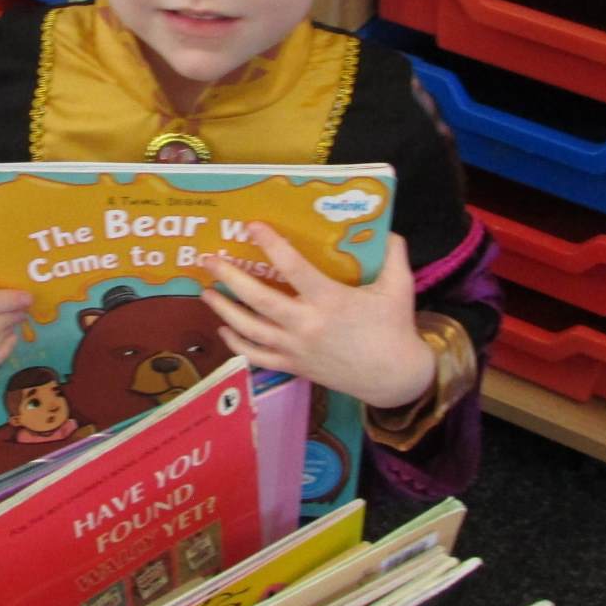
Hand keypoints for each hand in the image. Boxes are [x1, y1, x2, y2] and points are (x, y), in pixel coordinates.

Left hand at [198, 224, 435, 409]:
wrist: (394, 379)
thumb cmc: (395, 329)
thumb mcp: (399, 287)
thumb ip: (393, 255)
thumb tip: (386, 228)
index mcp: (331, 300)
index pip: (294, 267)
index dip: (271, 245)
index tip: (251, 226)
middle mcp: (306, 325)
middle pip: (259, 299)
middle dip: (229, 278)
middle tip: (208, 260)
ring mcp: (296, 349)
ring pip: (250, 329)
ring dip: (224, 310)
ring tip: (205, 292)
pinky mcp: (294, 367)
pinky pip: (258, 357)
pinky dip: (237, 344)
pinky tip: (223, 329)